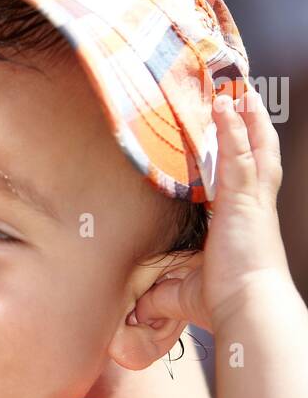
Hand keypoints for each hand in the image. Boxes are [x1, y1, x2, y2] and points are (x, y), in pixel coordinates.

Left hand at [134, 88, 289, 331]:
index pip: (241, 177)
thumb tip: (139, 310)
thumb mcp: (184, 294)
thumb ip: (161, 296)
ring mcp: (252, 200)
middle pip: (257, 153)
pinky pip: (239, 155)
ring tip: (236, 87)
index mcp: (244, 222)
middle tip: (244, 95)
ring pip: (252, 146)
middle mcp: (253, 206)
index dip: (240, 153)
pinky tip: (224, 104)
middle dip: (251, 124)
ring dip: (244, 115)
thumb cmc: (225, 303)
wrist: (248, 308)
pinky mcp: (246, 200)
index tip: (232, 132)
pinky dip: (233, 128)